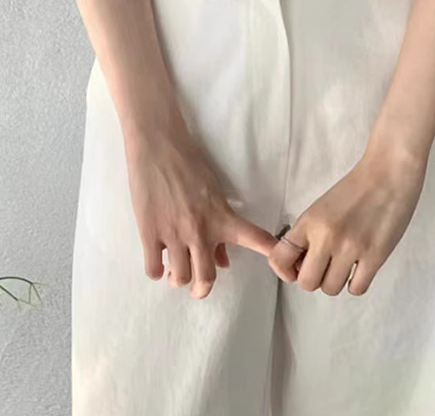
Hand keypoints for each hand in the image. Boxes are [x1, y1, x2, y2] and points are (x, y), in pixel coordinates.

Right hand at [124, 124, 278, 298]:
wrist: (158, 145)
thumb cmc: (189, 163)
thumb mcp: (213, 191)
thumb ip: (220, 228)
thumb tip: (224, 262)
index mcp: (222, 217)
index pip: (255, 238)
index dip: (271, 253)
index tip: (285, 266)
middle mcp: (201, 230)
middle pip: (206, 279)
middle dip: (202, 288)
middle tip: (197, 285)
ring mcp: (174, 234)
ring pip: (180, 278)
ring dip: (178, 278)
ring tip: (174, 270)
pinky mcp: (149, 233)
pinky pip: (154, 269)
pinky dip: (157, 271)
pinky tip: (158, 261)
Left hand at [267, 147, 426, 295]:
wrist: (389, 173)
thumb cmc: (356, 188)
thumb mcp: (322, 207)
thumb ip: (309, 234)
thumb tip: (300, 264)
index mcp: (310, 221)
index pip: (280, 258)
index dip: (285, 270)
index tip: (297, 268)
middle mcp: (326, 237)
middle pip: (307, 283)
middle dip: (315, 277)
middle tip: (326, 265)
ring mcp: (351, 248)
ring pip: (331, 289)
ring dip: (337, 280)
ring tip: (347, 263)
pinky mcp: (375, 256)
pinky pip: (356, 289)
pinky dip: (357, 282)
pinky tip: (361, 267)